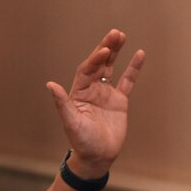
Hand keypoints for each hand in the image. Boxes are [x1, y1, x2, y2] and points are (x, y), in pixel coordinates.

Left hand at [46, 29, 144, 176]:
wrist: (97, 157)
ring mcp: (106, 94)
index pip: (87, 69)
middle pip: (99, 63)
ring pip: (111, 68)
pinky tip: (139, 54)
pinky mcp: (119, 101)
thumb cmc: (81, 141)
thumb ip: (62, 103)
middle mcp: (91, 89)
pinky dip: (133, 68)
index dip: (95, 59)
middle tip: (115, 33)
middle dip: (106, 48)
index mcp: (78, 92)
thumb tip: (50, 85)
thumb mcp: (71, 122)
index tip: (104, 51)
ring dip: (116, 52)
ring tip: (122, 35)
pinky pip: (127, 81)